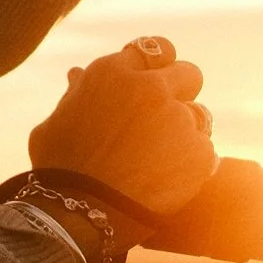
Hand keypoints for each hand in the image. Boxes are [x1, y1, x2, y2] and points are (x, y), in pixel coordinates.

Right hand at [29, 36, 216, 217]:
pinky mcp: (199, 153)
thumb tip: (78, 75)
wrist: (79, 213)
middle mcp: (151, 88)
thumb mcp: (55, 122)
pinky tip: (169, 181)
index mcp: (114, 72)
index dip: (156, 66)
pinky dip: (193, 165)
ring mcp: (178, 120)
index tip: (156, 81)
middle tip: (166, 117)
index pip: (154, 50)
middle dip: (181, 92)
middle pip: (189, 73)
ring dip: (187, 131)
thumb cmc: (59, 168)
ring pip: (200, 116)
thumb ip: (75, 95)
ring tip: (163, 158)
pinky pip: (206, 152)